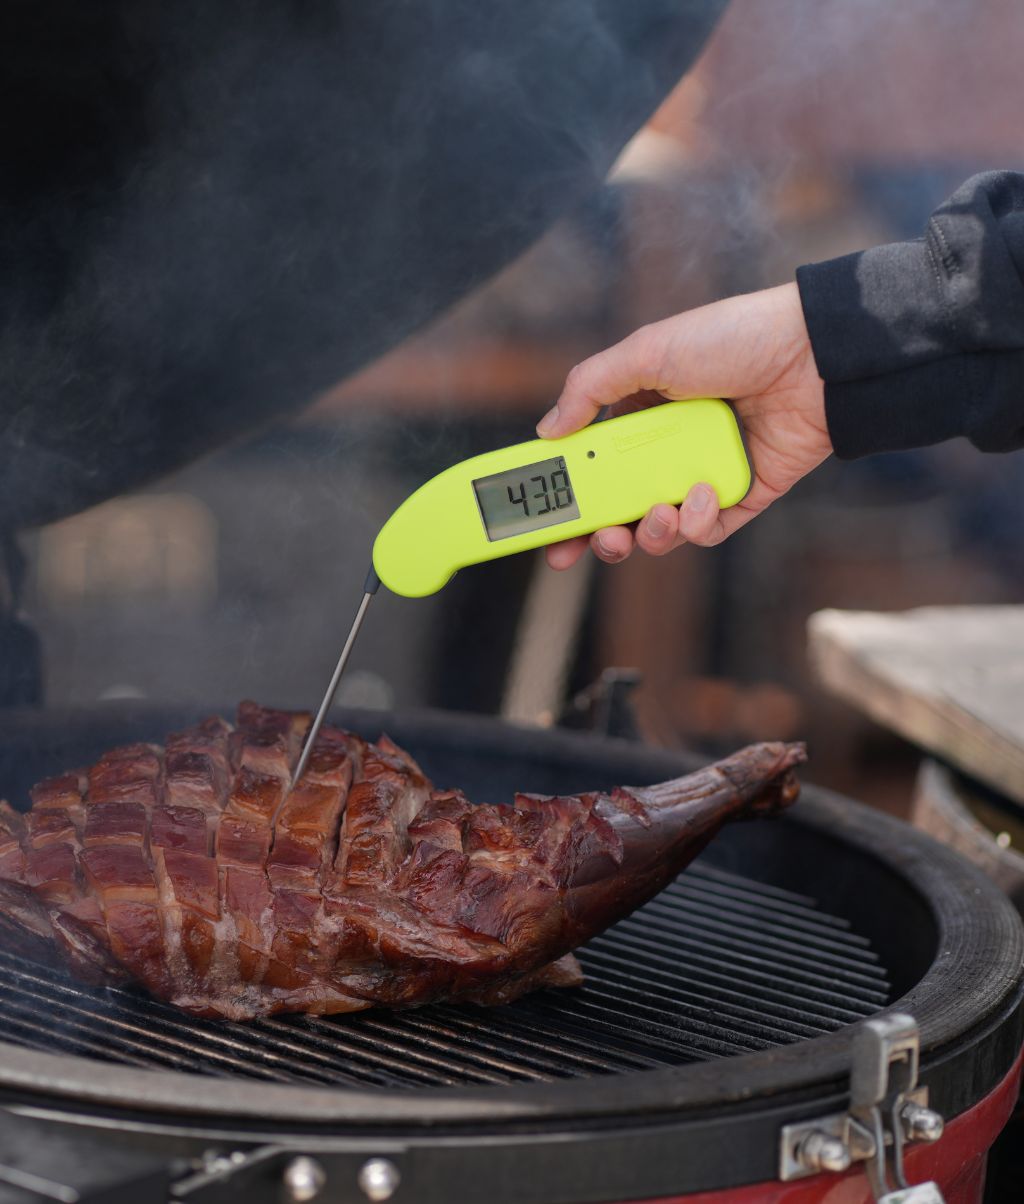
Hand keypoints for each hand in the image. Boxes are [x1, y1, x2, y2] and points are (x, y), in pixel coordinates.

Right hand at [536, 283, 831, 568]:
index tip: (550, 528)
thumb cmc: (732, 340)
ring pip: (662, 528)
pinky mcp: (743, 495)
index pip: (593, 467)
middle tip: (599, 542)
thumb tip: (547, 432)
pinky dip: (698, 524)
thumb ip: (590, 388)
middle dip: (604, 535)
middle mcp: (669, 450)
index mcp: (640, 416)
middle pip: (622, 509)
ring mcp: (705, 475)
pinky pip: (709, 530)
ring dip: (652, 533)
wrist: (813, 354)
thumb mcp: (647, 350)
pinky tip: (701, 498)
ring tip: (658, 516)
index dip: (570, 500)